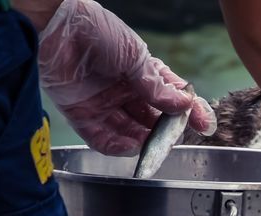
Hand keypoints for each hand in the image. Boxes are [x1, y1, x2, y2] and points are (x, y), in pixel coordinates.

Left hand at [36, 0, 214, 155]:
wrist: (56, 24)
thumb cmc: (97, 30)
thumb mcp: (136, 57)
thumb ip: (157, 87)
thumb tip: (183, 105)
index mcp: (140, 73)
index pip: (169, 98)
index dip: (187, 112)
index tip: (203, 126)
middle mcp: (123, 90)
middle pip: (150, 120)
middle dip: (163, 131)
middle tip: (172, 138)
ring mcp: (102, 102)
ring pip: (128, 131)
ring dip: (141, 141)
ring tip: (150, 144)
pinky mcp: (80, 112)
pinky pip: (101, 137)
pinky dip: (116, 145)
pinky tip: (129, 146)